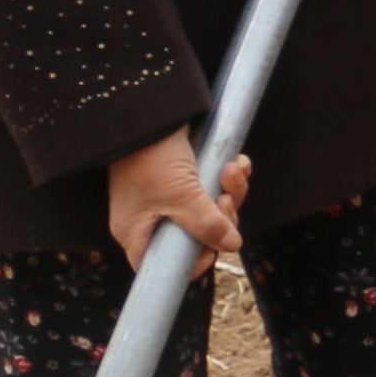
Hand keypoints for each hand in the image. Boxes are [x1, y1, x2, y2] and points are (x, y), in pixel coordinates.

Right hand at [108, 130, 247, 266]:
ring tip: (233, 171)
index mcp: (138, 232)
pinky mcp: (184, 176)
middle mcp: (151, 218)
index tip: (215, 245)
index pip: (164, 266)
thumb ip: (207, 225)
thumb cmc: (152, 157)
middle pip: (198, 236)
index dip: (194, 261)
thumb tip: (231, 245)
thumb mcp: (181, 196)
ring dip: (230, 191)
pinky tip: (237, 162)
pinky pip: (213, 186)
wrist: (151, 110)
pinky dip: (228, 176)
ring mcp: (167, 197)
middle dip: (221, 216)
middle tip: (226, 198)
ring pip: (211, 209)